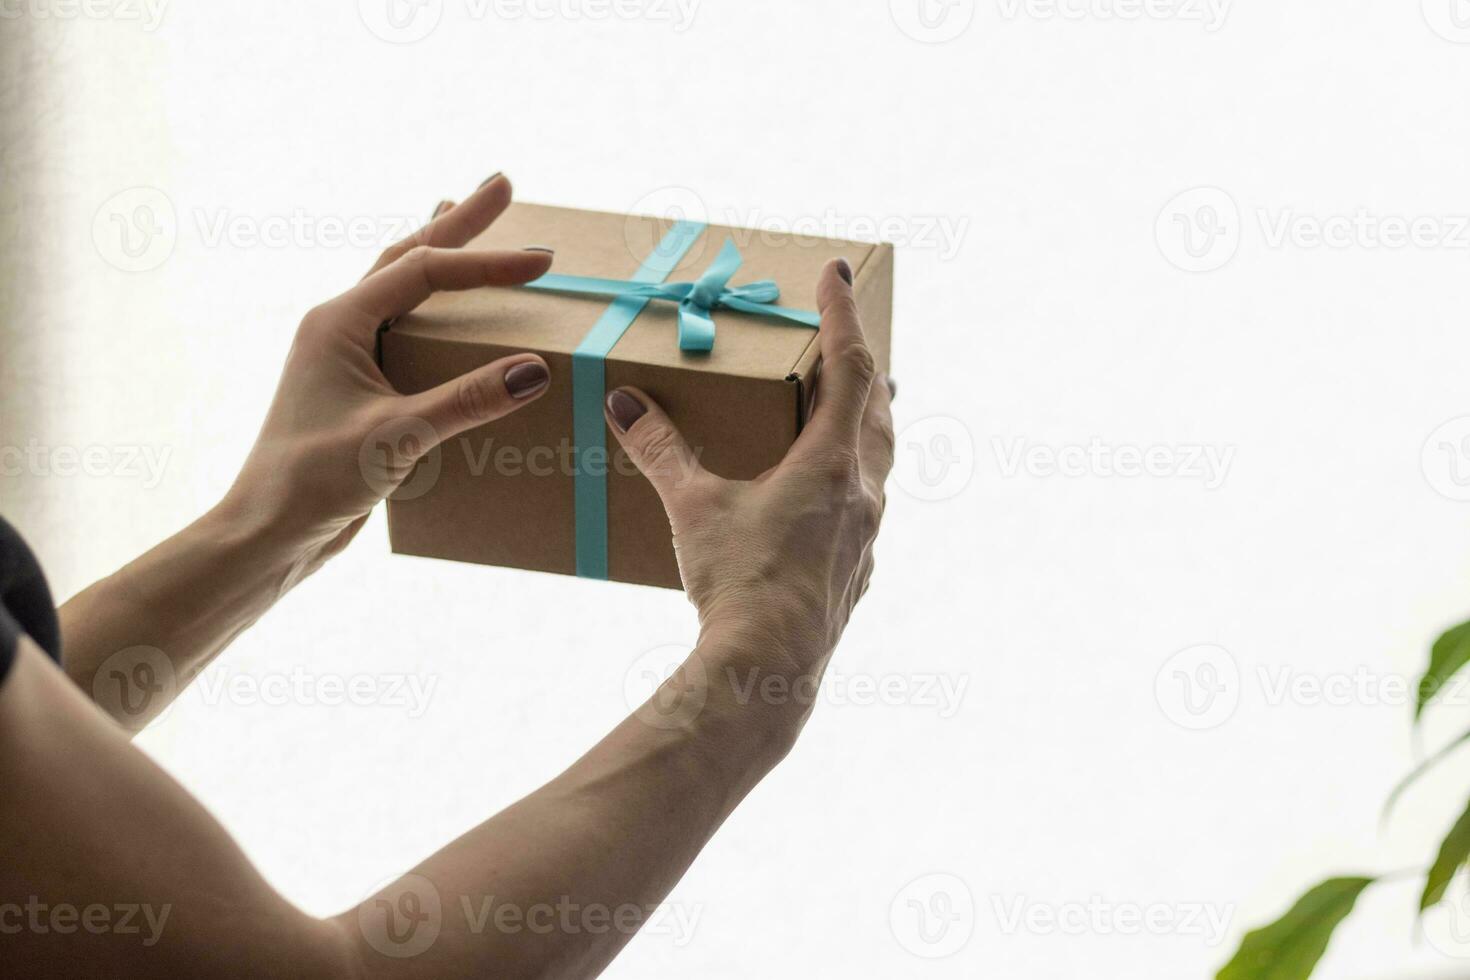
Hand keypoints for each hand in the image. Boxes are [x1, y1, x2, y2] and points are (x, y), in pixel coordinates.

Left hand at [220, 175, 553, 577]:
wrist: (267, 532)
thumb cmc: (314, 480)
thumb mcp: (396, 437)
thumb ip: (467, 401)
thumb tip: (535, 369)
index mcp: (338, 322)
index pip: (424, 271)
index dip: (485, 263)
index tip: (542, 262)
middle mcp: (338, 327)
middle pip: (407, 256)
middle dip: (458, 223)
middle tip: (502, 186)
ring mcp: (345, 356)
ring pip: (400, 287)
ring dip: (439, 255)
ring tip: (465, 219)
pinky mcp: (357, 388)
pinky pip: (403, 329)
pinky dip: (433, 307)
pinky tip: (449, 315)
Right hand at [603, 258, 893, 729]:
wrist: (768, 671)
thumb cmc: (738, 582)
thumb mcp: (693, 508)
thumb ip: (660, 450)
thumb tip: (624, 402)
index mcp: (832, 463)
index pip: (849, 367)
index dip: (843, 314)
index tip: (839, 273)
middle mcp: (863, 493)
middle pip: (879, 410)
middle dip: (864, 367)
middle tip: (850, 340)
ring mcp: (866, 535)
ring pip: (879, 461)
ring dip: (865, 424)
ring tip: (851, 410)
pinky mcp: (855, 570)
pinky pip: (865, 506)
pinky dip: (853, 479)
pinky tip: (831, 498)